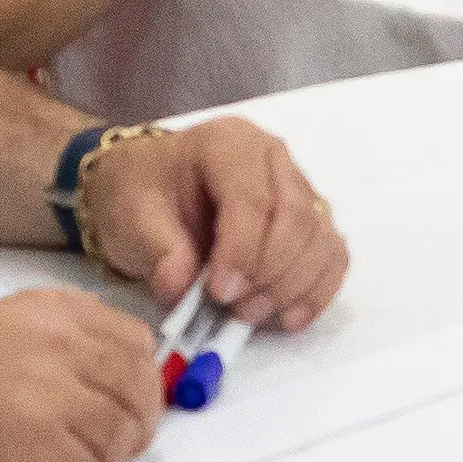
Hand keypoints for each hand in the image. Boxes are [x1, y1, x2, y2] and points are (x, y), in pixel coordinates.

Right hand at [0, 290, 165, 461]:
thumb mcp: (1, 333)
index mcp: (55, 310)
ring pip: (119, 439)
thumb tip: (107, 390)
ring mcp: (57, 388)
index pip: (137, 344)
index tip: (124, 415)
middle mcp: (63, 340)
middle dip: (129, 434)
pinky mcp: (44, 438)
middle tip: (99, 458)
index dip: (140, 387)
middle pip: (138, 393)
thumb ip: (58, 348)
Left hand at [91, 115, 346, 329]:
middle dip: (271, 274)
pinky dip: (317, 292)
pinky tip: (288, 318)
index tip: (219, 293)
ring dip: (292, 288)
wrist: (150, 192)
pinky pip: (332, 257)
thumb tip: (178, 285)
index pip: (253, 197)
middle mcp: (275, 159)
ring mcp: (300, 189)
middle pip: (297, 218)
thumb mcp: (130, 214)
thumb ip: (156, 247)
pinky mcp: (312, 223)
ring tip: (250, 315)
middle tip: (236, 309)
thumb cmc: (141, 195)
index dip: (243, 250)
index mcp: (229, 143)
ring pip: (321, 240)